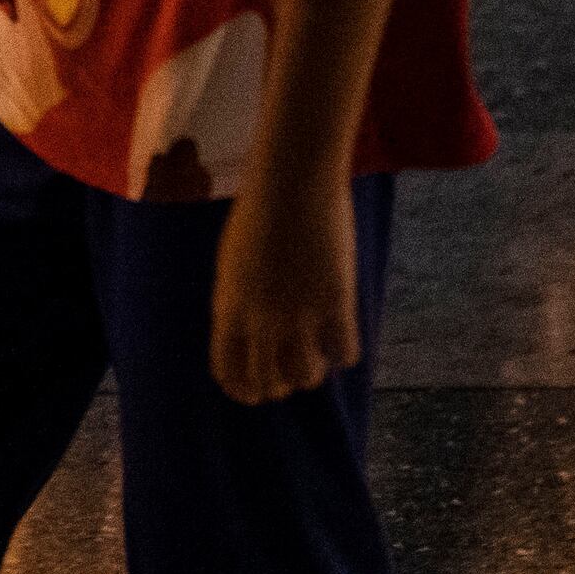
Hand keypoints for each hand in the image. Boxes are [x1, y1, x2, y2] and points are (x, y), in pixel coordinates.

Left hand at [208, 172, 363, 404]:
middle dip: (279, 386)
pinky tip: (344, 335)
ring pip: (306, 377)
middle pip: (267, 382)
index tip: (258, 393)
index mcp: (229, 307)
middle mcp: (260, 319)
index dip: (244, 390)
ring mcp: (298, 313)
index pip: (228, 372)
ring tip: (318, 355)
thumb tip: (252, 331)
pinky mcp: (335, 302)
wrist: (293, 180)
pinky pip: (345, 354)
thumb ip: (239, 300)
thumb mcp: (234, 262)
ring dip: (312, 372)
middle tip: (292, 376)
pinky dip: (345, 352)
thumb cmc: (262, 211)